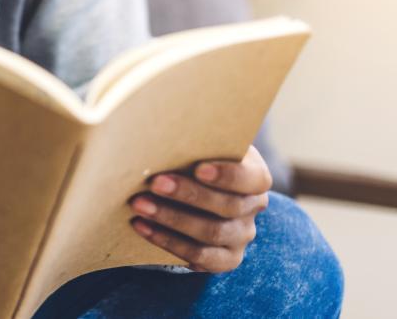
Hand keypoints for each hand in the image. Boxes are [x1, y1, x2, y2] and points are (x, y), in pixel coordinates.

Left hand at [128, 145, 270, 271]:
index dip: (228, 175)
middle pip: (228, 206)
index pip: (253, 178)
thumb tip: (161, 137)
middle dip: (188, 194)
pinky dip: (168, 242)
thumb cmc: (196, 161)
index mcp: (256, 177)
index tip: (198, 168)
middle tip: (154, 183)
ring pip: (212, 233)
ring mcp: (242, 236)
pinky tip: (143, 227)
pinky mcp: (225, 259)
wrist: (194, 193)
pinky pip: (200, 257)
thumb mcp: (203, 148)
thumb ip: (194, 144)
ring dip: (172, 219)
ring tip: (140, 205)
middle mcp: (253, 208)